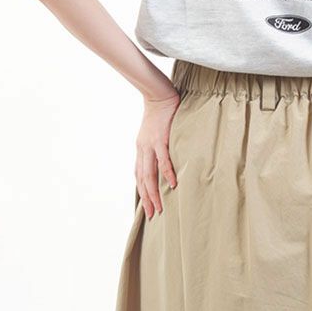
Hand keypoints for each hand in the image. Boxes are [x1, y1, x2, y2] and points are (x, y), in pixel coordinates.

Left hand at [135, 88, 180, 219]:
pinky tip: (172, 184)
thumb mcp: (154, 134)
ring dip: (154, 192)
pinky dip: (167, 173)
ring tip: (159, 206)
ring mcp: (150, 145)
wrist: (159, 96)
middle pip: (142, 179)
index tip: (147, 207)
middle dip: (147, 199)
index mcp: (141, 150)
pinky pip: (163, 160)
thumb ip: (157, 149)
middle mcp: (142, 150)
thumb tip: (165, 163)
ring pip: (149, 174)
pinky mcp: (161, 139)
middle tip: (153, 214)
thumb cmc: (161, 115)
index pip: (139, 176)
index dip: (142, 192)